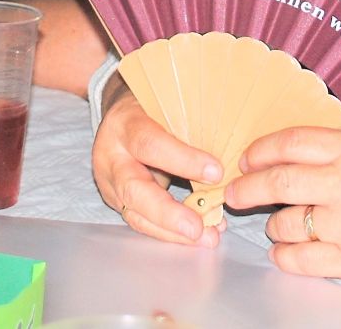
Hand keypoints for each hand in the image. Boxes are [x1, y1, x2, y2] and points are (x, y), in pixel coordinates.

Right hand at [92, 87, 222, 247]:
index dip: (182, 160)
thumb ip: (189, 126)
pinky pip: (143, 220)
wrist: (119, 114)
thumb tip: (230, 156)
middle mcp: (111, 157)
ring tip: (205, 237)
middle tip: (198, 228)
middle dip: (168, 214)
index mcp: (124, 124)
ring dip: (172, 231)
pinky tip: (196, 235)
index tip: (216, 173)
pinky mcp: (118, 201)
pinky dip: (170, 231)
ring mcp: (111, 183)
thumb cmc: (151, 106)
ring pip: (136, 214)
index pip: (149, 144)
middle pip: (134, 190)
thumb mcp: (166, 104)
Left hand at [224, 126, 340, 293]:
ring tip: (279, 224)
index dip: (260, 151)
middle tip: (234, 193)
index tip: (245, 160)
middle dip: (246, 189)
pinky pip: (300, 260)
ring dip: (273, 226)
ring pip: (285, 225)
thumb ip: (332, 150)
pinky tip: (286, 250)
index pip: (291, 143)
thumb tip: (278, 154)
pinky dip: (284, 255)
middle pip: (279, 183)